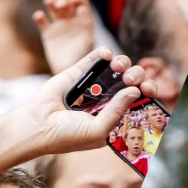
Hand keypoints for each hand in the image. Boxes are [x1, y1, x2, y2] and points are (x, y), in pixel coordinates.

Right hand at [11, 49, 151, 156]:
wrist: (38, 125)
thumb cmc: (67, 135)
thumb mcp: (98, 131)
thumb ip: (117, 111)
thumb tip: (135, 90)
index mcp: (115, 116)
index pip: (139, 101)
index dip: (148, 92)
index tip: (149, 89)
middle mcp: (107, 99)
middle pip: (132, 81)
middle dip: (138, 76)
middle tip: (130, 79)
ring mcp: (94, 83)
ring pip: (118, 66)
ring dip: (123, 63)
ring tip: (117, 68)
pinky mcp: (80, 71)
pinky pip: (97, 57)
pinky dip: (105, 52)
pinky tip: (106, 55)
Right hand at [34, 0, 96, 74]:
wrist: (69, 74)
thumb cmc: (82, 61)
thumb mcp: (89, 46)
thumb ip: (88, 32)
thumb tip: (87, 18)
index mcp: (83, 21)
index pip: (81, 4)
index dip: (77, 0)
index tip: (74, 1)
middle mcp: (71, 21)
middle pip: (66, 4)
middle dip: (63, 1)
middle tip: (61, 5)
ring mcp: (59, 26)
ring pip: (53, 8)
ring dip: (51, 2)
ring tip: (49, 2)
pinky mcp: (48, 33)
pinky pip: (42, 21)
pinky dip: (39, 17)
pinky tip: (39, 17)